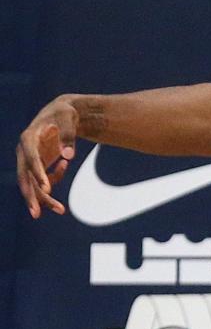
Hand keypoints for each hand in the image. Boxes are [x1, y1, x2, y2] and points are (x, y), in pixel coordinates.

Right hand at [16, 96, 78, 217]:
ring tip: (61, 210)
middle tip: (36, 214)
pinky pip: (42, 179)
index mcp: (28, 138)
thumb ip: (69, 135)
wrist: (61, 114)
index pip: (31, 159)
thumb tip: (69, 156)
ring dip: (44, 198)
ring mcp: (29, 159)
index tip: (46, 189)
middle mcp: (24, 151)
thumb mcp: (68, 118)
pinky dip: (54, 179)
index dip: (38, 174)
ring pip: (32, 184)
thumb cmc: (64, 114)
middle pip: (25, 177)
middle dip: (31, 196)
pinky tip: (64, 165)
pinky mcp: (36, 165)